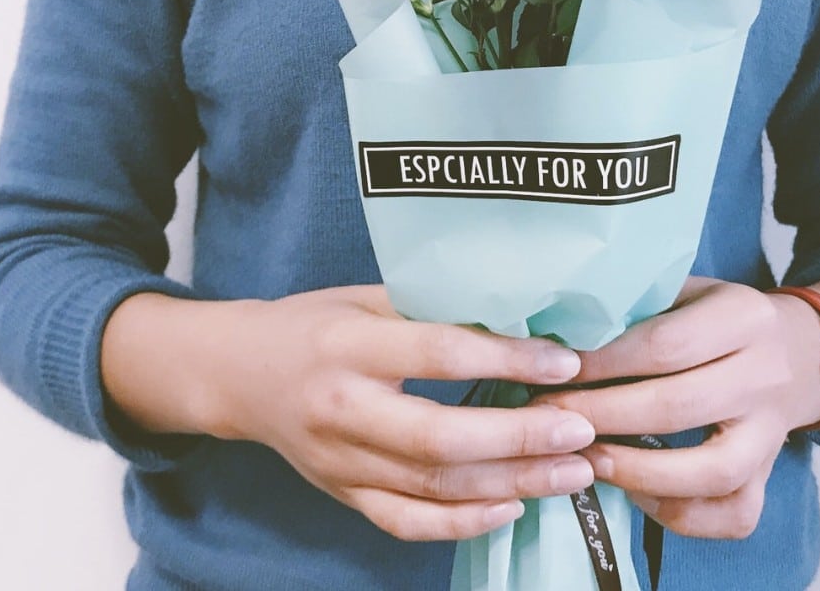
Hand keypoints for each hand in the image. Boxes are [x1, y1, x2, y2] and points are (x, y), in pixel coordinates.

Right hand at [103, 285, 595, 541]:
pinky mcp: (342, 494)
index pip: (439, 353)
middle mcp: (343, 408)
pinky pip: (406, 522)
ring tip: (572, 472)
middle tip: (581, 431)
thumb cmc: (312, 322)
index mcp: (349, 344)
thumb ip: (428, 306)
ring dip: (511, 484)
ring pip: (433, 487)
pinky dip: (463, 524)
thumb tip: (515, 314)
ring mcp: (340, 462)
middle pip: (440, 437)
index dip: (506, 359)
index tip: (565, 361)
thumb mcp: (364, 295)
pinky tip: (513, 507)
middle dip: (520, 439)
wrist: (238, 374)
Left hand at [531, 276, 819, 539]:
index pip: (666, 344)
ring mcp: (773, 432)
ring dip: (637, 472)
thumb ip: (636, 306)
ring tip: (584, 459)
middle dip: (602, 416)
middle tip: (547, 418)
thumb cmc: (714, 315)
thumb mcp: (684, 289)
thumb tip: (558, 335)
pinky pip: (732, 514)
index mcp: (742, 316)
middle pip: (679, 406)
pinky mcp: (770, 476)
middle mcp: (765, 374)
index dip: (605, 362)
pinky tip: (632, 492)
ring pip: (713, 472)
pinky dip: (679, 513)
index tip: (555, 371)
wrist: (796, 350)